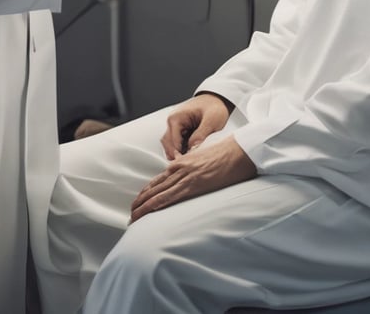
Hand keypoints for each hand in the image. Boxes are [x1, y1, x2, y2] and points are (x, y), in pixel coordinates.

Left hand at [129, 136, 256, 222]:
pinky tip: (145, 212)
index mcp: (182, 162)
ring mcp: (183, 176)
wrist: (238, 151)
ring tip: (133, 218)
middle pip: (153, 188)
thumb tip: (192, 180)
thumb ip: (195, 169)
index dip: (147, 192)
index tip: (139, 202)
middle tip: (131, 215)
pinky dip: (153, 206)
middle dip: (140, 202)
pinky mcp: (191, 185)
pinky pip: (167, 197)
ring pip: (156, 194)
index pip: (159, 180)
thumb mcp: (205, 160)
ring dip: (142, 207)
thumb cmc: (226, 155)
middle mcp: (179, 168)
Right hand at [160, 94, 232, 160]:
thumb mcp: (211, 121)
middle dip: (175, 155)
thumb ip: (201, 135)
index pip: (172, 141)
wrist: (217, 99)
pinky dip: (180, 149)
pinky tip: (190, 155)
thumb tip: (192, 150)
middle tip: (187, 166)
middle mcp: (172, 121)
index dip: (179, 154)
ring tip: (189, 162)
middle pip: (167, 144)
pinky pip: (176, 142)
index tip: (187, 164)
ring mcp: (175, 125)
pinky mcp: (180, 129)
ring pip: (169, 144)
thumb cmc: (214, 107)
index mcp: (176, 118)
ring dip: (176, 153)